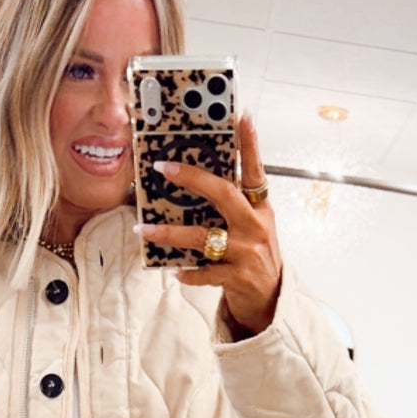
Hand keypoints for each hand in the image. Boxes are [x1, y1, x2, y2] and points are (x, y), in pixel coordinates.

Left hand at [137, 113, 281, 335]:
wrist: (271, 301)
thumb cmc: (256, 258)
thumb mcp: (253, 227)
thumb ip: (231, 207)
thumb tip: (194, 185)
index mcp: (259, 209)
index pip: (254, 171)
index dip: (250, 144)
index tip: (242, 117)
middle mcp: (255, 226)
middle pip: (223, 194)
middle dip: (192, 178)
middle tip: (165, 168)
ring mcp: (246, 252)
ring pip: (203, 237)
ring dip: (170, 233)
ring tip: (145, 230)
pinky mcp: (237, 277)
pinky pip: (204, 272)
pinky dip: (188, 273)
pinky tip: (175, 271)